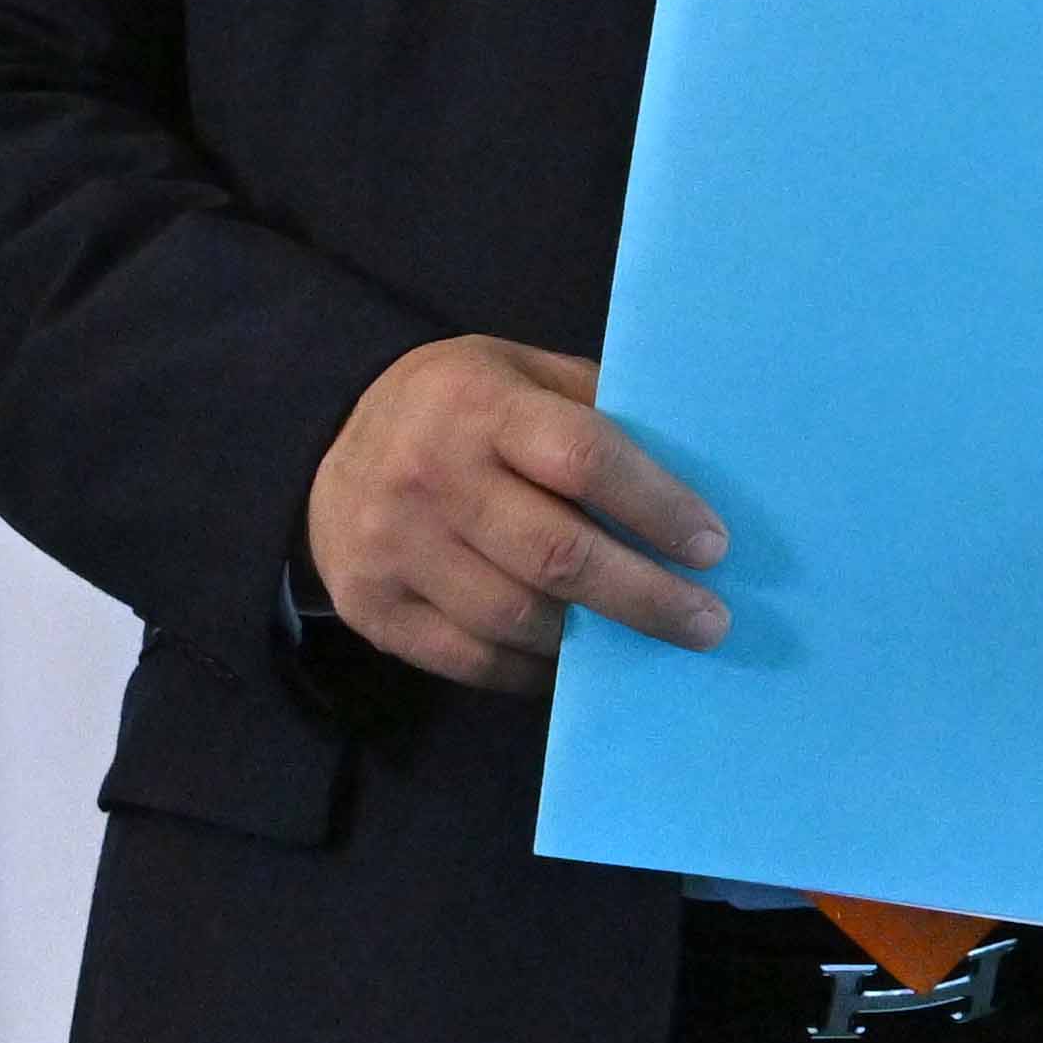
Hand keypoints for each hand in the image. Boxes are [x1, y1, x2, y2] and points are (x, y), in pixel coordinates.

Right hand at [303, 336, 730, 689]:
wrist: (331, 443)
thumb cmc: (461, 405)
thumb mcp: (525, 372)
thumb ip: (595, 412)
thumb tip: (694, 476)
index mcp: (480, 407)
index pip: (585, 459)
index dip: (657, 506)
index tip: (711, 546)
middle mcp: (430, 477)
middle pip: (556, 555)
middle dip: (645, 596)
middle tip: (707, 621)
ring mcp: (394, 549)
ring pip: (515, 617)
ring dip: (595, 639)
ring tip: (653, 641)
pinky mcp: (373, 609)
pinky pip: (470, 659)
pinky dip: (534, 669)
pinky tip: (579, 663)